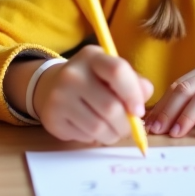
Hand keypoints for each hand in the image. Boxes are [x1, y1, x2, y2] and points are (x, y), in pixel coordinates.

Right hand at [32, 45, 153, 144]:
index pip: (117, 70)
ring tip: (112, 129)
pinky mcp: (53, 119)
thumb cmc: (92, 80)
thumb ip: (133, 82)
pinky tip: (92, 128)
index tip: (139, 110)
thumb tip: (143, 99)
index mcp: (92, 57)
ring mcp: (60, 97)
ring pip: (99, 128)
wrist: (51, 87)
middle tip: (128, 128)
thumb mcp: (111, 72)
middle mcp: (72, 74)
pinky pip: (84, 137)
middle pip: (111, 107)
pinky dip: (95, 138)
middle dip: (126, 124)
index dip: (133, 94)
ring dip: (112, 135)